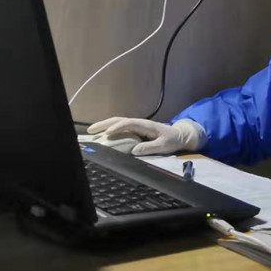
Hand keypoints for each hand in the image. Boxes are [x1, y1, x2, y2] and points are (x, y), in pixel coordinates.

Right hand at [87, 117, 205, 156]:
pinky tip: (102, 135)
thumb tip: (134, 151)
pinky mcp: (136, 130)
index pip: (128, 123)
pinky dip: (110, 129)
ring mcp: (137, 126)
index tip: (107, 133)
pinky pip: (121, 128)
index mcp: (145, 125)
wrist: (179, 135)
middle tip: (90, 130)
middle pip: (119, 120)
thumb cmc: (172, 139)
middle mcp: (139, 123)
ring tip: (92, 131)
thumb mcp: (163, 146)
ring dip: (105, 125)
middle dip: (104, 124)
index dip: (117, 128)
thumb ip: (150, 148)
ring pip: (118, 123)